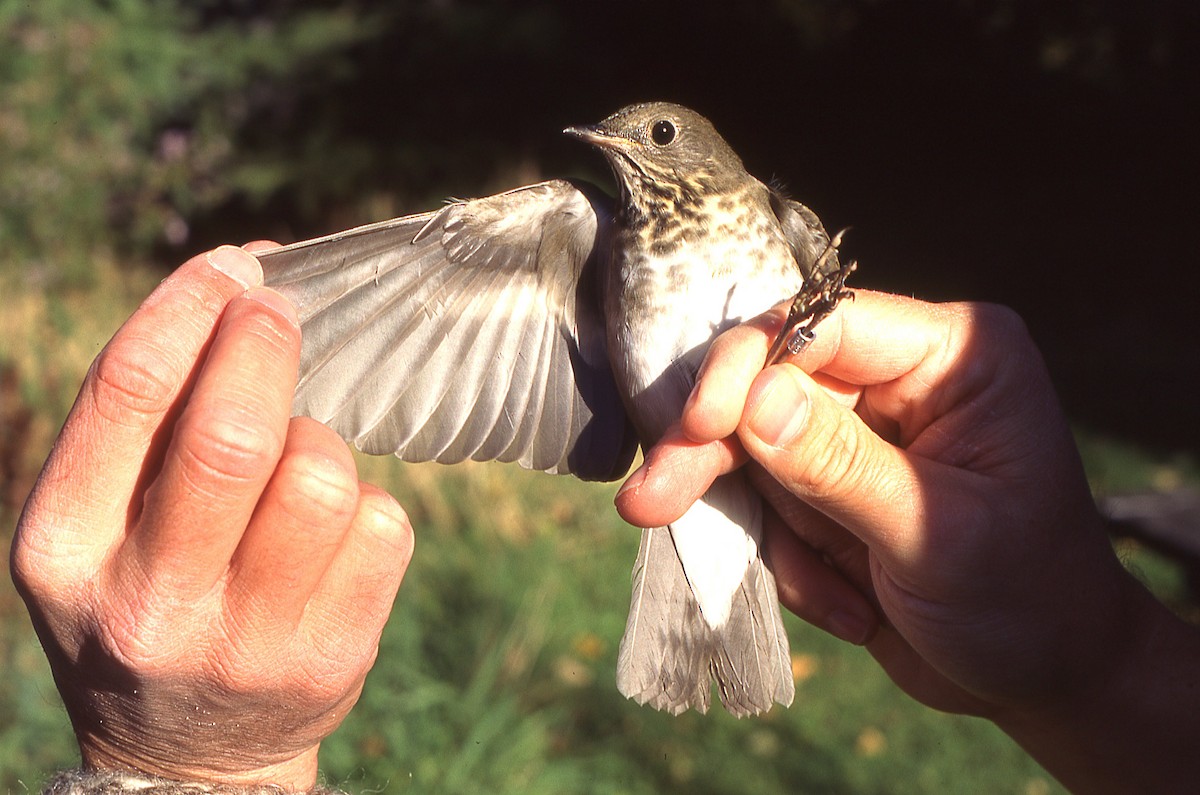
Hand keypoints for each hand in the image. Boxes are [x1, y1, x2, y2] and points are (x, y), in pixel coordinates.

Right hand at [10, 246, 412, 789]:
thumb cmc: (146, 601)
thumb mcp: (96, 530)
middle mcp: (149, 602)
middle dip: (266, 346)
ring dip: (322, 441)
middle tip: (278, 310)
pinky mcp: (332, 656)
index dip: (188, 307)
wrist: (190, 755)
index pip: (128, 395)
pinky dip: (369, 504)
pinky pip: (384, 524)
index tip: (231, 265)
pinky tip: (332, 534)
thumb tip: (237, 284)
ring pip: (323, 475)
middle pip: (233, 435)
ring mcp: (246, 639)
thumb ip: (142, 426)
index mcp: (65, 550)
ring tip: (297, 467)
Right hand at [616, 291, 1142, 715]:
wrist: (1041, 676)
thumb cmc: (1028, 599)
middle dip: (717, 451)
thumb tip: (754, 402)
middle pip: (768, 382)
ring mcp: (860, 430)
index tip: (697, 426)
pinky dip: (790, 561)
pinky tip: (854, 607)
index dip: (750, 366)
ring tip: (822, 591)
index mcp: (953, 356)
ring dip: (769, 527)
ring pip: (752, 446)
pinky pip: (765, 503)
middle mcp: (900, 377)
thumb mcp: (937, 535)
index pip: (825, 326)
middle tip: (649, 501)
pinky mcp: (829, 482)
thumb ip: (841, 466)